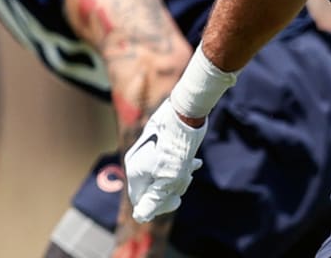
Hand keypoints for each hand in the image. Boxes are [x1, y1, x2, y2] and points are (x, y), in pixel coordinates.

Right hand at [126, 101, 207, 222]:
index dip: (159, 205)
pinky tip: (194, 162)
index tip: (177, 201)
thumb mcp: (169, 180)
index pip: (141, 201)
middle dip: (171, 188)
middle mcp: (137, 161)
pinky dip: (179, 164)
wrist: (185, 113)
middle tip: (187, 179)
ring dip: (178, 175)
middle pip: (152, 187)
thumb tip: (141, 217)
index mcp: (135, 172)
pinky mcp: (158, 142)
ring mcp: (146, 151)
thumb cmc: (177, 149)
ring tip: (192, 167)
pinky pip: (166, 160)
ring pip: (162, 173)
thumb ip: (154, 199)